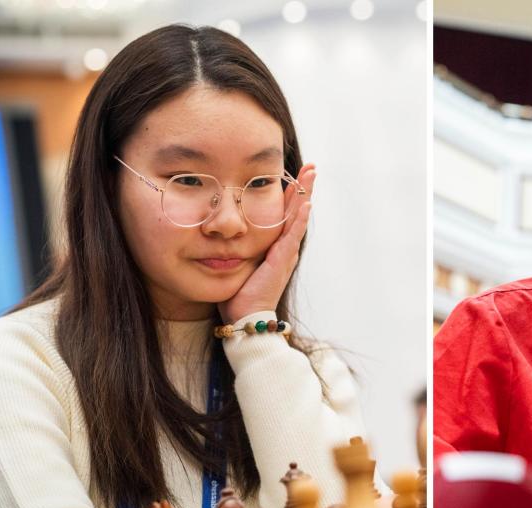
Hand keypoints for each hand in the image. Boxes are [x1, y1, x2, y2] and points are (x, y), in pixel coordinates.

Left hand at [218, 164, 315, 323]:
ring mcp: (286, 253)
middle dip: (304, 188)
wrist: (245, 316)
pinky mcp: (282, 260)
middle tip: (311, 167)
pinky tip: (305, 204)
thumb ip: (235, 246)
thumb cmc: (239, 293)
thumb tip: (219, 229)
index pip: (285, 214)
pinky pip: (292, 235)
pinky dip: (299, 219)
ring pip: (298, 217)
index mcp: (275, 247)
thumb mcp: (238, 261)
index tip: (293, 174)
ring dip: (306, 195)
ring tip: (311, 175)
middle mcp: (285, 247)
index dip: (290, 194)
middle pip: (297, 210)